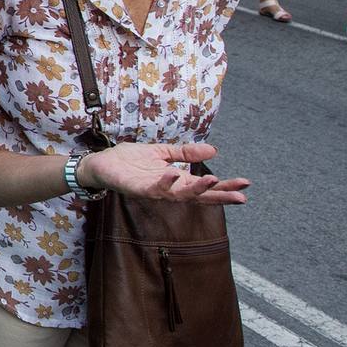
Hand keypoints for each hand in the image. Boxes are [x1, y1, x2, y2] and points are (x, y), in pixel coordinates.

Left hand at [78, 143, 248, 204]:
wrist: (101, 163)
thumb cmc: (130, 161)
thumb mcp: (162, 153)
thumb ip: (185, 153)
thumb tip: (214, 151)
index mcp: (177, 181)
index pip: (205, 187)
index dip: (225, 187)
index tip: (246, 184)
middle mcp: (168, 189)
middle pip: (198, 196)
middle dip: (219, 195)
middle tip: (241, 196)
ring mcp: (153, 191)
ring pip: (179, 195)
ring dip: (196, 189)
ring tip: (212, 180)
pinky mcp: (136, 189)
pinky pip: (153, 189)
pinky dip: (165, 183)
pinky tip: (175, 173)